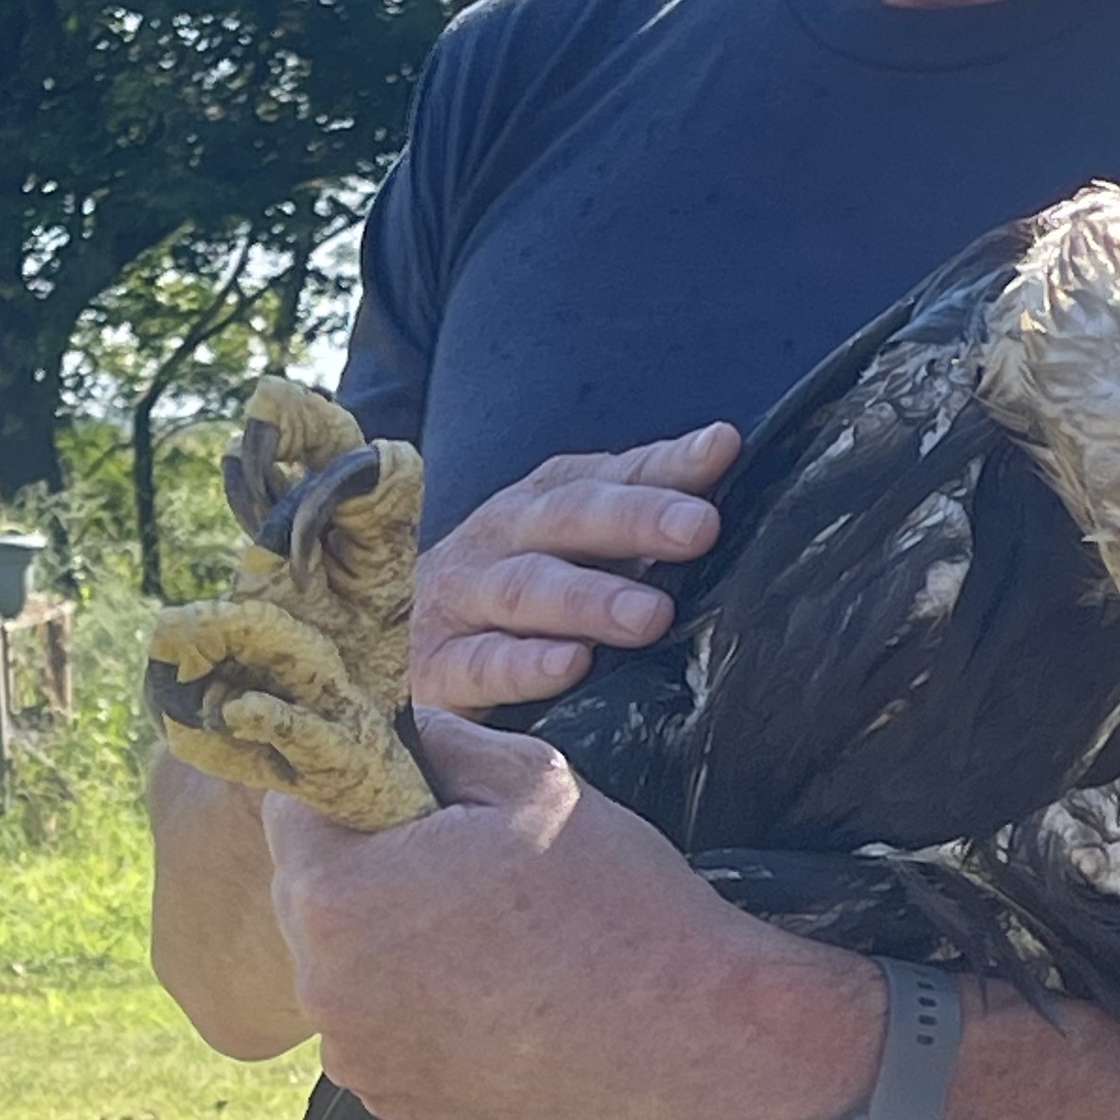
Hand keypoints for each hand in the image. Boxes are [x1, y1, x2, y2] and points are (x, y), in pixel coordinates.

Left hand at [262, 709, 875, 1119]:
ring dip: (384, 941)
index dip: (349, 791)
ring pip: (340, 966)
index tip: (406, 796)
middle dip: (362, 866)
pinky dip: (410, 1009)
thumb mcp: (528, 779)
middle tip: (455, 863)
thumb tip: (380, 720)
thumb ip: (430, 739)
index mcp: (336, 895)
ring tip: (478, 933)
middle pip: (307, 893)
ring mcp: (356, 1057)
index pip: (293, 810)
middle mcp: (323, 987)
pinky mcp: (395, 1103)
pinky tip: (486, 993)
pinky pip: (375, 1030)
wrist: (688, 1033)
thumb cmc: (613, 896)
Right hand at [407, 424, 739, 715]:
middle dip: (635, 519)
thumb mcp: (575, 549)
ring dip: (589, 599)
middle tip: (699, 528)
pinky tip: (572, 665)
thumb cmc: (514, 599)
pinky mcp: (436, 668)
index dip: (664, 464)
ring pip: (524, 589)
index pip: (608, 474)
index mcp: (541, 503)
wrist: (396, 645)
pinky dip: (526, 665)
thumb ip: (644, 515)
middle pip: (566, 518)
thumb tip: (724, 455)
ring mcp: (462, 600)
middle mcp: (499, 538)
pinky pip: (481, 664)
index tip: (721, 451)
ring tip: (651, 615)